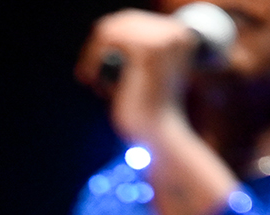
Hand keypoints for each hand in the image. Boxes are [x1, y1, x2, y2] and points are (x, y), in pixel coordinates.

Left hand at [75, 9, 238, 214]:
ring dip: (94, 53)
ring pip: (112, 27)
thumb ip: (135, 58)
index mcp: (182, 35)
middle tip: (87, 71)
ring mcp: (161, 39)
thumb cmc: (151, 116)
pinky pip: (106, 38)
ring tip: (88, 77)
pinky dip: (91, 58)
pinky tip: (87, 78)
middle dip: (100, 44)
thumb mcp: (146, 78)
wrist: (160, 138)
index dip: (113, 39)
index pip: (137, 21)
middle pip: (124, 20)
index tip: (97, 64)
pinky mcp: (145, 50)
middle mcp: (176, 32)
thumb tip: (106, 45)